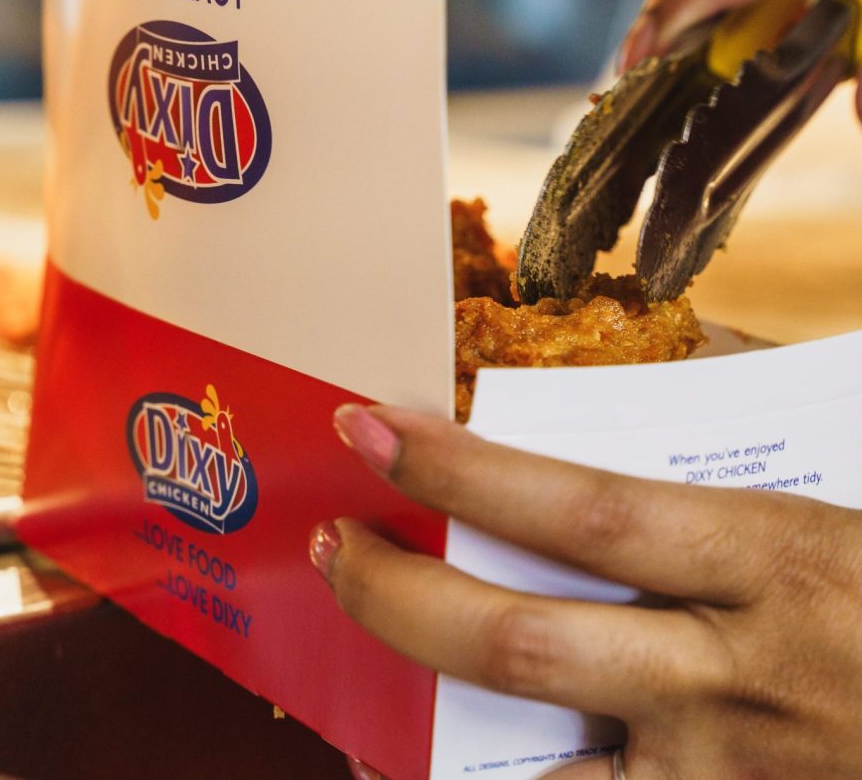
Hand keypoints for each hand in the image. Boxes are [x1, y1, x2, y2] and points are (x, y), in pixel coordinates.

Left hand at [311, 403, 861, 778]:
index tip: (370, 429)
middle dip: (399, 593)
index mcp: (775, 561)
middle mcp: (739, 681)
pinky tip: (454, 755)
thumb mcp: (840, 498)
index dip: (458, 470)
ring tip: (364, 656)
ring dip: (429, 711)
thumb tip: (644, 399)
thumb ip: (735, 464)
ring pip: (540, 760)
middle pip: (524, 639)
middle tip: (332, 543)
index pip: (575, 507)